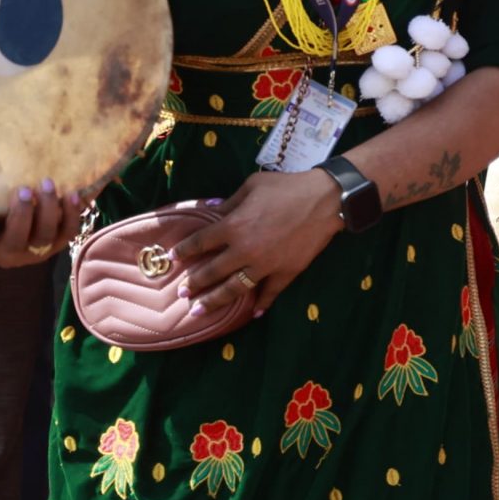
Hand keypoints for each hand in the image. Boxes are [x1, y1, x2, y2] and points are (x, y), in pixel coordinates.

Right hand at [0, 180, 87, 268]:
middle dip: (21, 214)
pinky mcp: (56, 244)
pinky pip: (67, 232)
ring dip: (48, 210)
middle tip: (23, 189)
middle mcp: (8, 255)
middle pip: (16, 240)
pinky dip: (71, 214)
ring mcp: (35, 252)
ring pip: (45, 236)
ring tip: (47, 184)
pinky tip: (71, 194)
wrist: (14, 235)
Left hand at [172, 166, 341, 321]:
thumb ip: (229, 201)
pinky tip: (252, 313)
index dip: (184, 251)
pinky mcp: (286, 272)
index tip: (173, 258)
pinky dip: (261, 304)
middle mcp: (244, 249)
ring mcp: (265, 265)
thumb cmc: (286, 187)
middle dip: (194, 283)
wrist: (325, 199)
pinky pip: (270, 293)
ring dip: (215, 300)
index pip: (200, 242)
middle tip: (182, 292)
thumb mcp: (252, 186)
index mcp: (233, 225)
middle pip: (211, 272)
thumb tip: (212, 210)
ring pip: (234, 289)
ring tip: (200, 310)